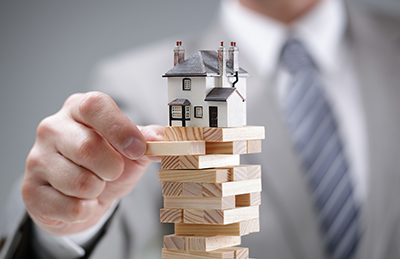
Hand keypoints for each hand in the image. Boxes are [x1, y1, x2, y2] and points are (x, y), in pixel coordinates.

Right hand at [22, 92, 162, 235]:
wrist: (82, 197)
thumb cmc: (106, 166)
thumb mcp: (130, 150)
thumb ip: (148, 140)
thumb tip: (162, 138)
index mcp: (79, 109)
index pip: (95, 106)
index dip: (120, 128)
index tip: (138, 149)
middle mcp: (52, 128)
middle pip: (89, 147)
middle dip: (112, 168)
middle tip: (112, 172)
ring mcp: (37, 158)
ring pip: (80, 182)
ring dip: (98, 190)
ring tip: (94, 186)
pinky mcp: (30, 190)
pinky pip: (71, 207)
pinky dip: (86, 210)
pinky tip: (81, 201)